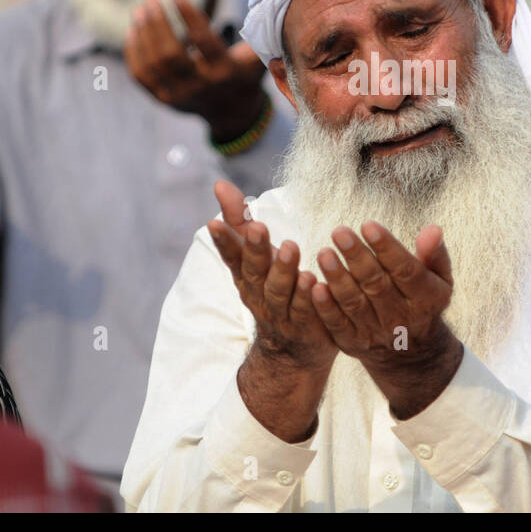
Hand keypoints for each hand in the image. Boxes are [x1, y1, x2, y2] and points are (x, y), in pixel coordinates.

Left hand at [124, 0, 267, 142]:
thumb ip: (259, 34)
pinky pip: (140, 75)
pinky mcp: (163, 99)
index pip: (202, 41)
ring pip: (152, 63)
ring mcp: (179, 96)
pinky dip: (134, 51)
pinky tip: (133, 31)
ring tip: (140, 10)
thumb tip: (267, 3)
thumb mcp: (258, 56)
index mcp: (225, 72)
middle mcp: (200, 87)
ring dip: (142, 33)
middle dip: (157, 23)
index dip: (188, 15)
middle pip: (170, 54)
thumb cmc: (244, 74)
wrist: (232, 113)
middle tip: (152, 0)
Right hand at [207, 181, 335, 372]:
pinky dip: (310, 298)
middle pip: (255, 271)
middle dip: (255, 249)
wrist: (293, 348)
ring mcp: (281, 314)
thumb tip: (219, 183)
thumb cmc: (273, 286)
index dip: (223, 240)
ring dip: (283, 270)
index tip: (214, 222)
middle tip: (259, 228)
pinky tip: (316, 282)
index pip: (231, 255)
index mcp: (245, 275)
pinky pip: (308, 311)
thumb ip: (240, 219)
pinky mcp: (306, 328)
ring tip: (291, 248)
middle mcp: (258, 294)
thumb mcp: (256, 254)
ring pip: (280, 292)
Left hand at [310, 222, 462, 417]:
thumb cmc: (422, 300)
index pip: (406, 271)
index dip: (387, 248)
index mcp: (426, 299)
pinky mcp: (354, 343)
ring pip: (354, 303)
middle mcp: (401, 319)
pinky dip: (325, 307)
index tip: (368, 226)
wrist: (410, 352)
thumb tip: (432, 229)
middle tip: (340, 232)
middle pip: (377, 284)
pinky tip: (315, 287)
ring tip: (324, 253)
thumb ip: (434, 253)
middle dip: (357, 257)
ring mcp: (376, 333)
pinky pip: (337, 324)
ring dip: (337, 278)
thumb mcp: (439, 279)